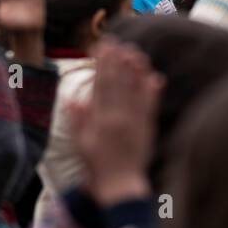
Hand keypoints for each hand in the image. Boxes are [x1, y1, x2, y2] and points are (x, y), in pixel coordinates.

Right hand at [65, 39, 163, 206]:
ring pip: (134, 90)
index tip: (101, 48)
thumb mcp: (81, 144)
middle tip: (117, 41)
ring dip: (134, 70)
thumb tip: (73, 99)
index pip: (100, 85)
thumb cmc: (97, 166)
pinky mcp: (147, 129)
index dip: (101, 65)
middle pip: (117, 83)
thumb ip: (78, 121)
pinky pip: (150, 106)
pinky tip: (154, 77)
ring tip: (134, 52)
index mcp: (100, 119)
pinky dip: (152, 91)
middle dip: (116, 60)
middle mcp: (117, 117)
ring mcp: (134, 122)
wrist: (120, 186)